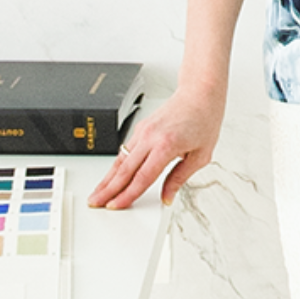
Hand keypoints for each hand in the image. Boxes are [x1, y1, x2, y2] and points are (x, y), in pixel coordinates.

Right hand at [85, 87, 224, 209]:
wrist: (200, 93)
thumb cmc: (204, 120)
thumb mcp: (200, 156)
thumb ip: (179, 178)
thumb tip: (167, 197)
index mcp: (166, 145)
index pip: (142, 177)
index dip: (127, 194)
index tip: (116, 206)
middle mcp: (150, 137)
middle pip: (124, 169)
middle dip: (108, 189)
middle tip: (95, 202)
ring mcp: (143, 131)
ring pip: (120, 159)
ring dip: (108, 178)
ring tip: (98, 193)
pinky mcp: (141, 127)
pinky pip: (125, 149)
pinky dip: (116, 165)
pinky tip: (112, 175)